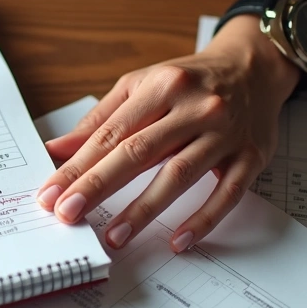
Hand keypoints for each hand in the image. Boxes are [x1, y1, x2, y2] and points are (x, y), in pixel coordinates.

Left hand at [35, 17, 300, 251]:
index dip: (78, 166)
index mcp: (162, 86)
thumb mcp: (142, 85)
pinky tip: (178, 241)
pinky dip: (202, 219)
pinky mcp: (250, 156)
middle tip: (68, 214)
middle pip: (139, 152)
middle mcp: (194, 107)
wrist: (255, 66)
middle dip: (98, 186)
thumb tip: (57, 150)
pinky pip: (226, 193)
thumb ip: (101, 120)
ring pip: (179, 174)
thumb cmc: (191, 80)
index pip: (112, 133)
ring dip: (143, 210)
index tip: (51, 193)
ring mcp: (225, 133)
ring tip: (113, 236)